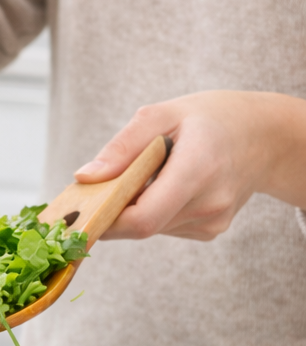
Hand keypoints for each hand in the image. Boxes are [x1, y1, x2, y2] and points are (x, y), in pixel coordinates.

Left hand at [75, 91, 305, 240]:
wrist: (264, 136)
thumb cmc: (211, 118)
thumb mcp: (162, 114)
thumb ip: (122, 147)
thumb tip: (84, 178)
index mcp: (198, 169)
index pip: (142, 218)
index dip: (105, 220)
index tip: (80, 209)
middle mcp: (209, 203)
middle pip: (142, 225)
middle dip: (114, 209)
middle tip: (103, 185)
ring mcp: (212, 222)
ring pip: (150, 228)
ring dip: (135, 207)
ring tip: (149, 174)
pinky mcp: (210, 231)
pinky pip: (164, 227)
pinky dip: (153, 210)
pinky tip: (168, 185)